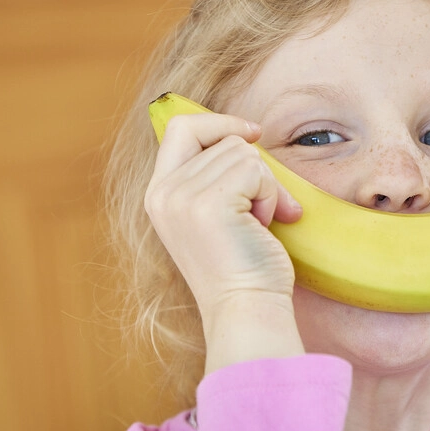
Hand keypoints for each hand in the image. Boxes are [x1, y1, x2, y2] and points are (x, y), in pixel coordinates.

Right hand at [145, 112, 304, 366]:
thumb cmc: (244, 267)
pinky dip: (271, 197)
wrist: (247, 309)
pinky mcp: (209, 204)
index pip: (180, 126)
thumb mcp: (217, 214)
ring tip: (255, 227)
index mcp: (158, 193)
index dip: (219, 121)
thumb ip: (215, 176)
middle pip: (225, 140)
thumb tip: (248, 133)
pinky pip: (256, 171)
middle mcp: (164, 192)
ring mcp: (183, 197)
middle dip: (256, 172)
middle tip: (261, 214)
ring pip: (245, 154)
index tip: (253, 133)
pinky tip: (262, 229)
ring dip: (264, 188)